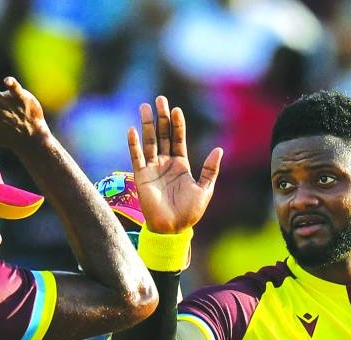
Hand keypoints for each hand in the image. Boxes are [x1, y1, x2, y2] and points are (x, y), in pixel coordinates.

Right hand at [128, 96, 221, 233]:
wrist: (172, 228)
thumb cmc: (189, 212)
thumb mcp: (205, 189)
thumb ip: (210, 170)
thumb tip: (218, 150)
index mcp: (181, 165)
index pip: (178, 139)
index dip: (177, 124)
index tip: (176, 109)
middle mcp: (165, 163)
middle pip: (163, 135)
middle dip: (161, 118)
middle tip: (160, 99)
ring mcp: (152, 169)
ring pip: (149, 142)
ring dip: (146, 125)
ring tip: (145, 107)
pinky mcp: (141, 176)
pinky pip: (136, 157)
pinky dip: (134, 144)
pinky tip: (132, 130)